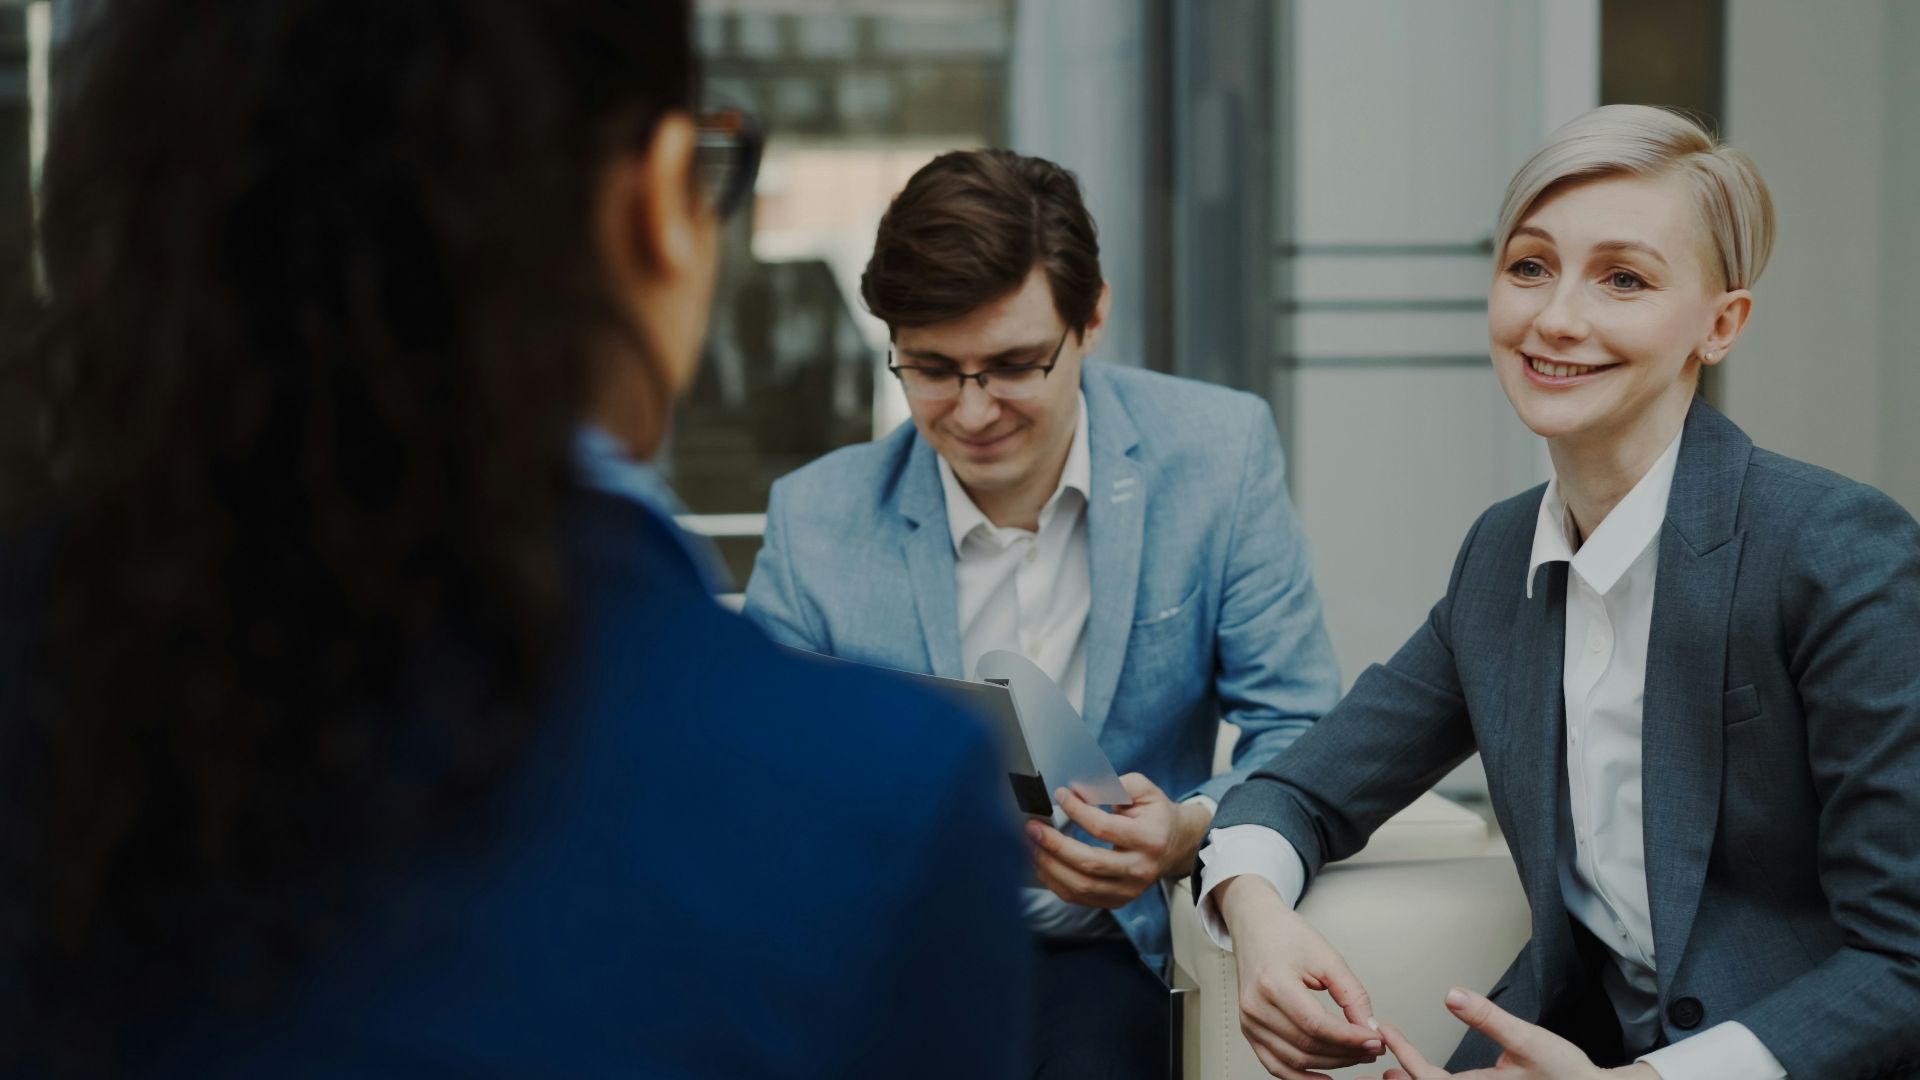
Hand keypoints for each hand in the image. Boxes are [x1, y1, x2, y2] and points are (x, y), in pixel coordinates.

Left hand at [1024, 772, 1210, 907]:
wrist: (1174, 845)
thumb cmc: (1154, 814)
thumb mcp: (1143, 791)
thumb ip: (1113, 786)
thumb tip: (1079, 791)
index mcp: (1149, 839)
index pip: (1104, 828)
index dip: (1078, 811)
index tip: (1060, 795)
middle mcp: (1140, 869)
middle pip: (1089, 864)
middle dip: (1055, 845)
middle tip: (1033, 828)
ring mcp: (1129, 890)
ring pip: (1081, 886)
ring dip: (1050, 866)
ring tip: (1031, 845)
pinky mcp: (1117, 901)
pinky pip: (1079, 897)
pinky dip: (1055, 881)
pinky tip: (1042, 863)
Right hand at [1215, 874, 1383, 1078]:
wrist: (1256, 928)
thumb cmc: (1287, 936)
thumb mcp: (1327, 957)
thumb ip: (1352, 994)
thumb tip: (1370, 1028)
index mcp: (1273, 982)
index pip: (1316, 1024)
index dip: (1350, 1038)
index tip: (1377, 1040)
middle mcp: (1255, 1006)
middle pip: (1307, 1045)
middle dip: (1347, 1052)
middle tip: (1374, 1048)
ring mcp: (1249, 1022)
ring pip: (1296, 1060)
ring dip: (1332, 1064)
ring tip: (1358, 1055)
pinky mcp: (1249, 1031)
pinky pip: (1276, 1065)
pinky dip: (1302, 1078)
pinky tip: (1326, 1076)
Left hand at [1362, 989, 1660, 1079]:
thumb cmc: (1566, 1073)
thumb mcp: (1528, 1039)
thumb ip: (1487, 1018)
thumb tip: (1451, 995)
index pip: (1427, 1077)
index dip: (1404, 1054)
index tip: (1385, 1031)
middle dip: (1402, 1078)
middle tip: (1374, 1061)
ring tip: (1391, 1072)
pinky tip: (1426, 1076)